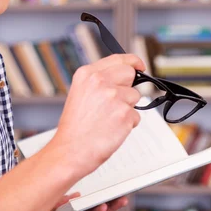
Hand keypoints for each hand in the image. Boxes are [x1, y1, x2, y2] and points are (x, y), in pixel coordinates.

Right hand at [50, 54, 145, 178]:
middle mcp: (100, 81)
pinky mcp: (125, 113)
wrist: (70, 151)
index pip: (118, 59)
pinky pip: (136, 116)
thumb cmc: (75, 128)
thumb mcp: (80, 94)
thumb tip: (123, 76)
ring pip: (135, 97)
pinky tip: (111, 129)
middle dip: (128, 87)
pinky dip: (127, 124)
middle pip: (130, 74)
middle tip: (115, 103)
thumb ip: (100, 81)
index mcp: (87, 74)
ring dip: (126, 109)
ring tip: (107, 120)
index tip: (139, 65)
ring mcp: (114, 96)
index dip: (133, 61)